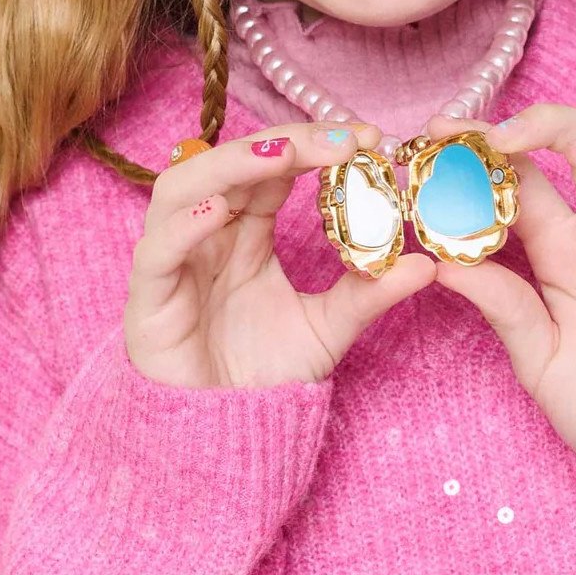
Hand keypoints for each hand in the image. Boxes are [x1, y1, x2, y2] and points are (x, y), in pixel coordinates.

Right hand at [125, 121, 435, 388]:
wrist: (222, 438)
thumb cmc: (263, 375)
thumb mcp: (328, 327)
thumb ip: (369, 293)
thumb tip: (427, 264)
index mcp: (247, 228)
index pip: (275, 166)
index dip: (316, 144)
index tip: (371, 137)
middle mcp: (208, 231)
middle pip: (233, 161)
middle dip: (285, 142)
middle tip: (341, 139)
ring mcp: (174, 258)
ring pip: (183, 187)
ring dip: (231, 163)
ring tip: (282, 155)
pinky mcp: (148, 297)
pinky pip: (157, 250)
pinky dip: (183, 224)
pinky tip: (219, 210)